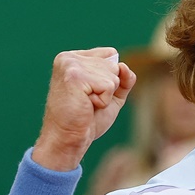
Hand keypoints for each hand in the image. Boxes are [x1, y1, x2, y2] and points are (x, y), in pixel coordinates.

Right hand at [33, 48, 136, 170]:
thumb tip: (124, 67)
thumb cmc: (87, 120)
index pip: (111, 55)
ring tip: (86, 104)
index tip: (90, 93)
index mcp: (74, 58)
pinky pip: (109, 85)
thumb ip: (123, 79)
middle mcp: (69, 58)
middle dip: (108, 89)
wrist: (69, 139)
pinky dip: (103, 101)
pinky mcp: (75, 76)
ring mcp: (70, 65)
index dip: (110, 78)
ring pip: (113, 75)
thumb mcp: (111, 95)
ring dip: (106, 96)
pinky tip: (86, 106)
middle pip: (114, 65)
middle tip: (88, 102)